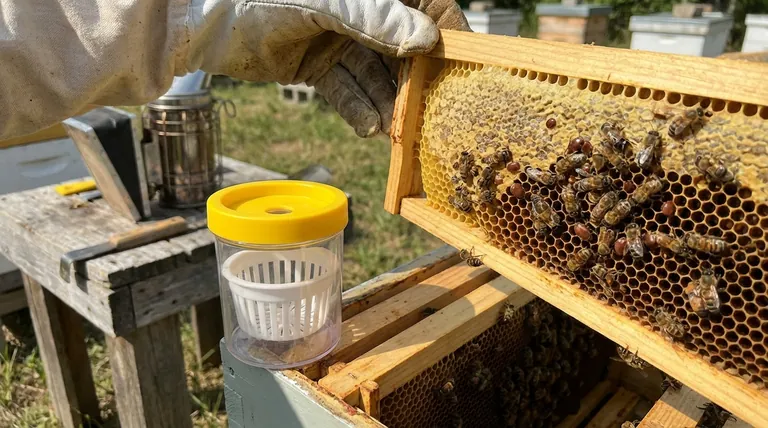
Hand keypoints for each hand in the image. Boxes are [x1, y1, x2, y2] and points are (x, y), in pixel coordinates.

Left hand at [188, 0, 469, 136]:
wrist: (207, 21)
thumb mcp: (324, 4)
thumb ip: (374, 19)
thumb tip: (426, 40)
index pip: (428, 6)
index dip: (446, 37)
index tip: (461, 71)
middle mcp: (362, 13)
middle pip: (402, 49)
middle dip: (414, 82)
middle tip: (427, 113)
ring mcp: (341, 40)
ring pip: (375, 75)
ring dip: (387, 103)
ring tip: (397, 130)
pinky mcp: (320, 66)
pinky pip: (346, 90)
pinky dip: (357, 109)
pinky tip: (370, 128)